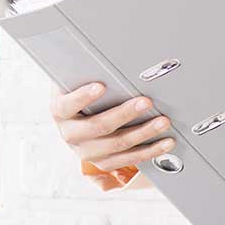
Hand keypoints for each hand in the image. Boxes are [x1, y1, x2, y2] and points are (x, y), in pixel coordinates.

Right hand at [49, 83, 174, 184]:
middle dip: (125, 114)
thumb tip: (101, 62)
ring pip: (118, 145)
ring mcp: (87, 151)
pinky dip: (150, 150)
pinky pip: (129, 159)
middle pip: (99, 126)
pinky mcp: (103, 162)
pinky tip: (164, 142)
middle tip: (145, 102)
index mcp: (60, 111)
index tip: (100, 86)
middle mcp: (71, 134)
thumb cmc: (77, 95)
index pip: (68, 105)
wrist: (74, 121)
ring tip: (162, 121)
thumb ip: (83, 73)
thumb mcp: (73, 82)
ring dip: (144, 133)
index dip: (83, 96)